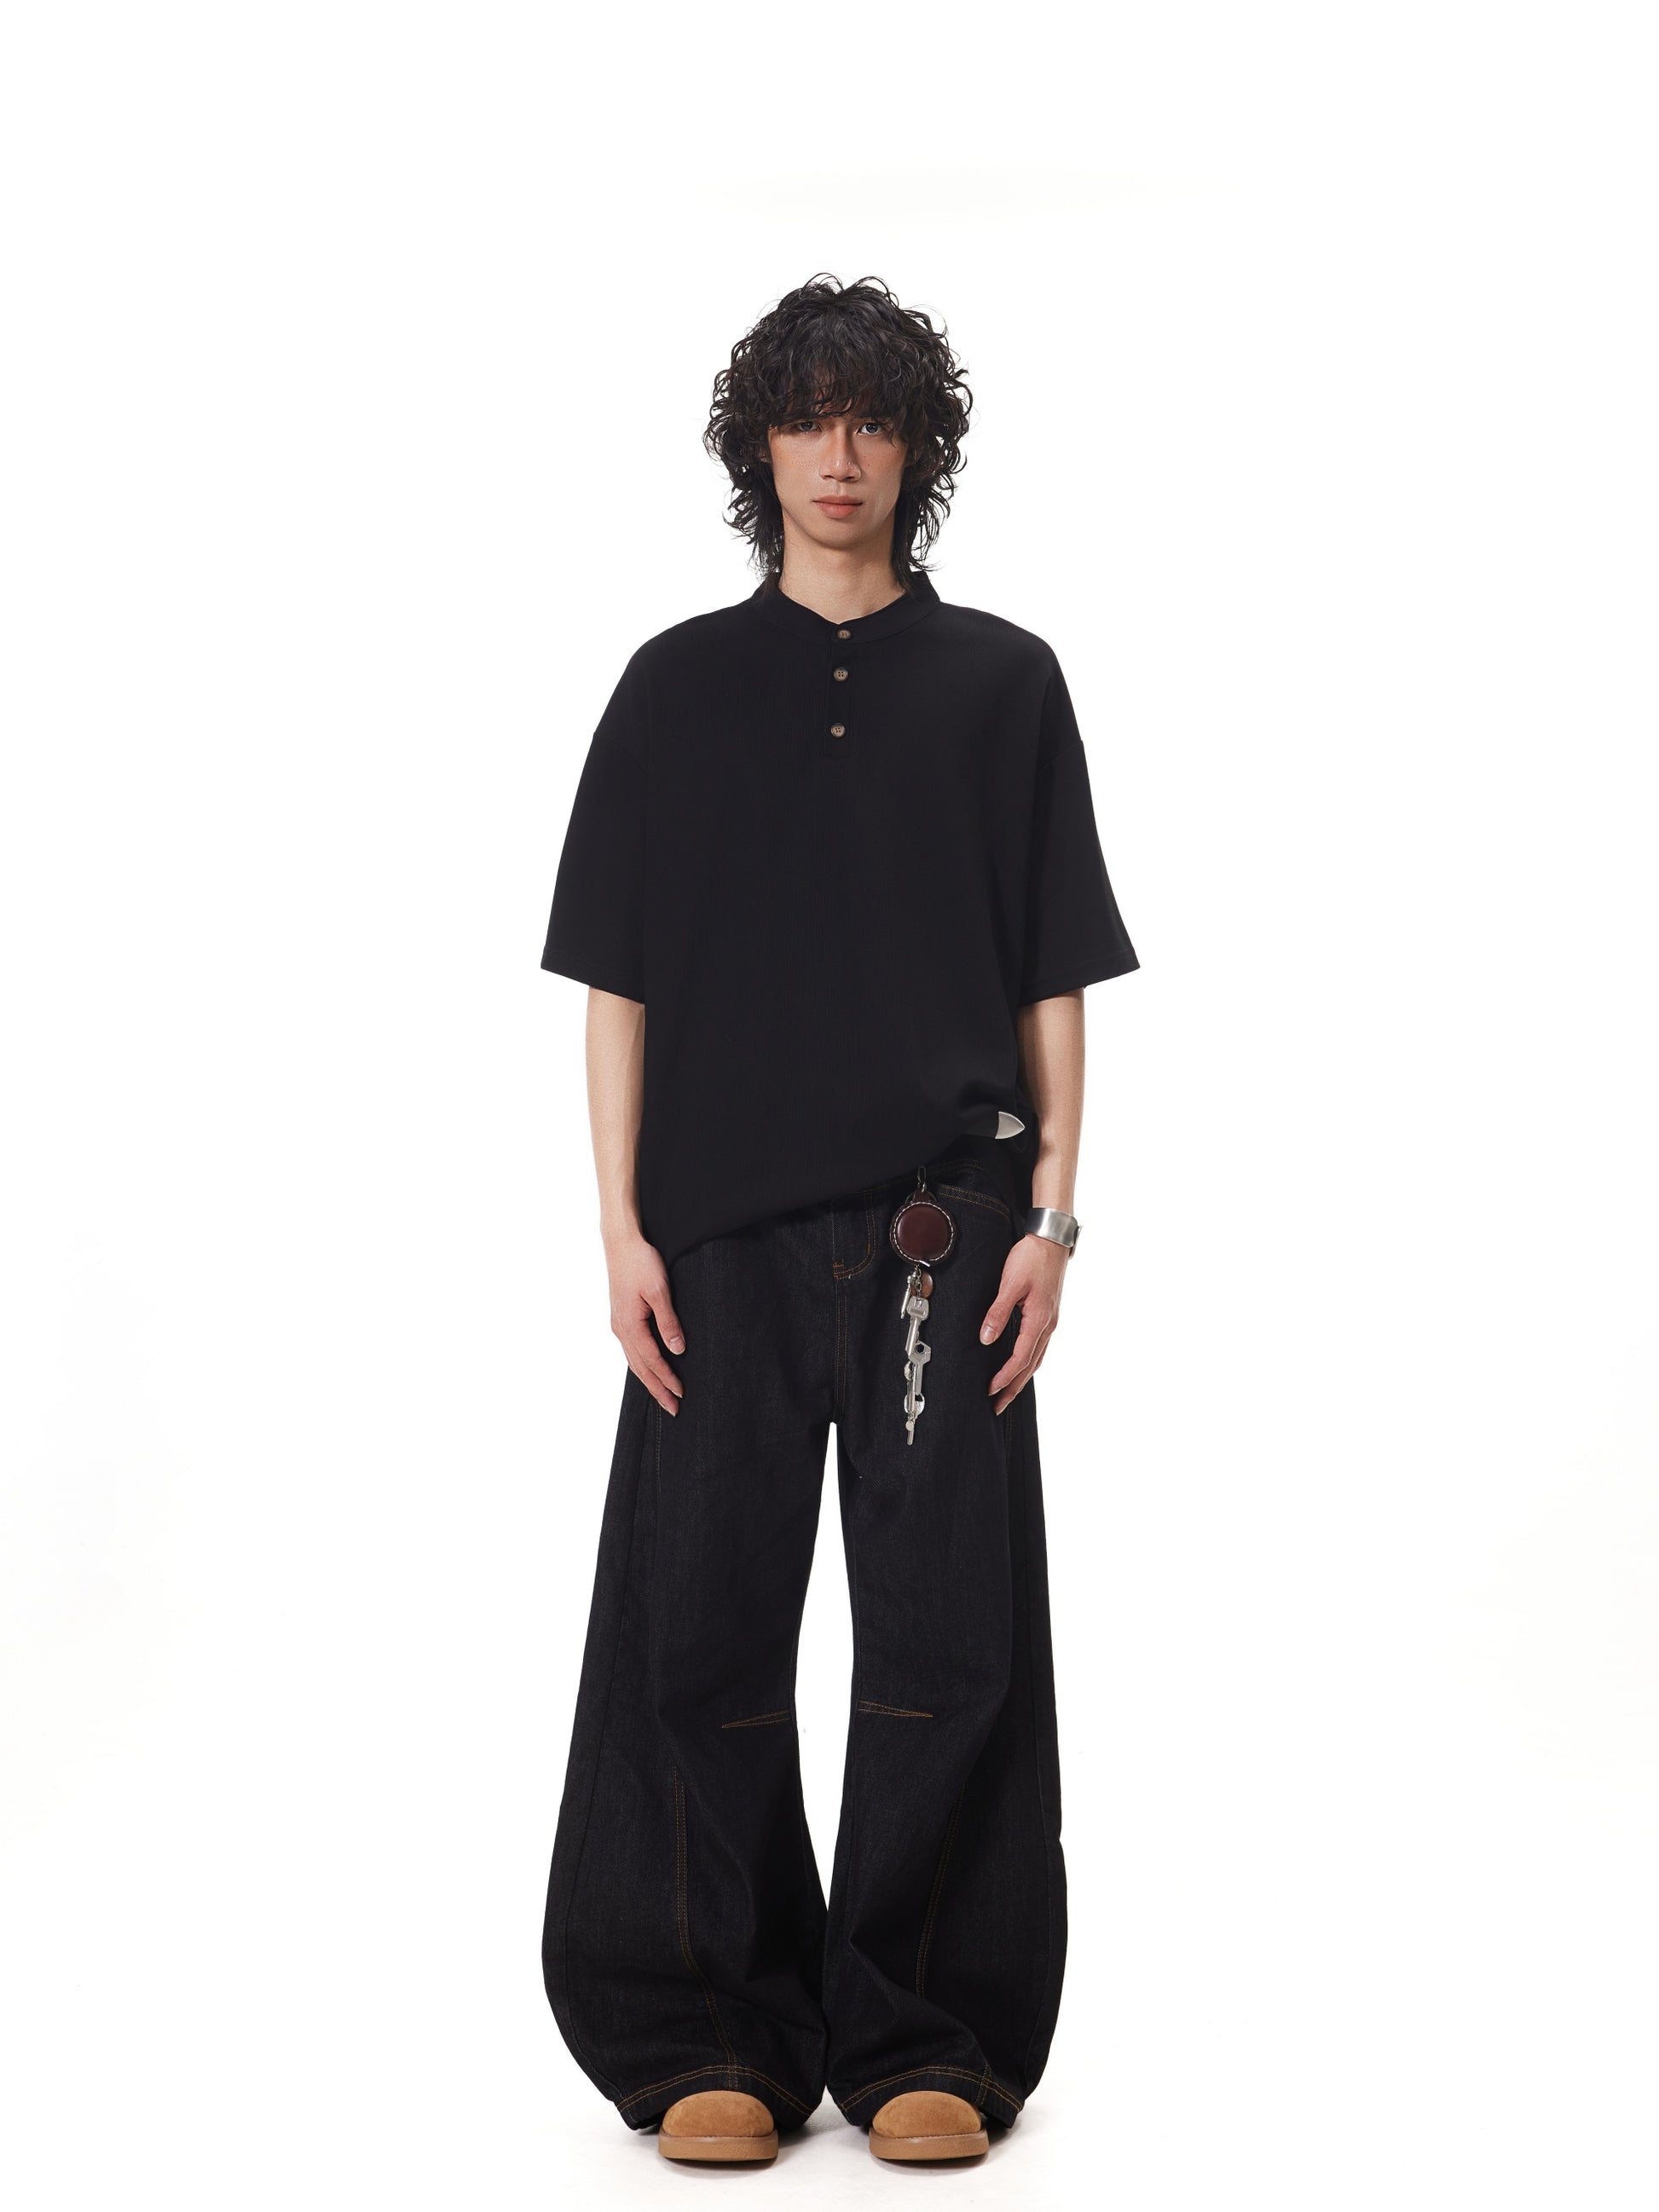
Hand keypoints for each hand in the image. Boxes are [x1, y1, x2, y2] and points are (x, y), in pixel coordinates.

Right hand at [605, 1231, 685, 1414]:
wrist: (621, 1242)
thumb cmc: (641, 1262)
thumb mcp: (660, 1290)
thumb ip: (668, 1321)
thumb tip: (677, 1349)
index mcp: (630, 1325)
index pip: (652, 1361)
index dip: (667, 1379)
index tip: (682, 1395)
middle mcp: (621, 1329)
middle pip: (640, 1368)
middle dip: (657, 1390)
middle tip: (673, 1410)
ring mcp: (618, 1324)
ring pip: (634, 1361)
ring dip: (649, 1380)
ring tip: (662, 1396)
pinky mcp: (621, 1317)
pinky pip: (631, 1349)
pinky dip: (641, 1365)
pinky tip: (648, 1369)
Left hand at [979, 1233, 1069, 1413]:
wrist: (1051, 1239)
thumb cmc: (1032, 1257)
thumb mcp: (1010, 1284)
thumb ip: (998, 1313)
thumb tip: (986, 1339)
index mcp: (1039, 1319)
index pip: (1020, 1358)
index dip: (1005, 1377)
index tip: (990, 1390)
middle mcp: (1048, 1324)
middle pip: (1031, 1365)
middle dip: (1014, 1388)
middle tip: (998, 1406)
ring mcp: (1050, 1320)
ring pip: (1036, 1358)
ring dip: (1022, 1378)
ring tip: (1008, 1392)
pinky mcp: (1048, 1314)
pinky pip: (1039, 1346)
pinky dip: (1029, 1362)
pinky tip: (1021, 1364)